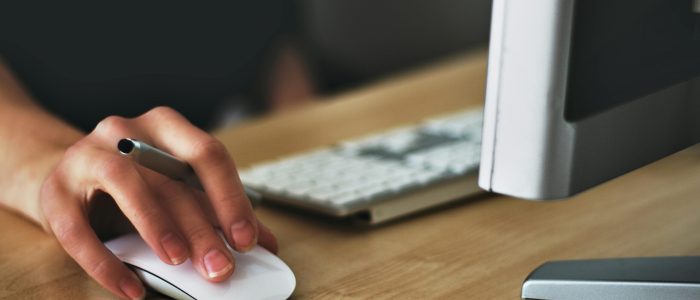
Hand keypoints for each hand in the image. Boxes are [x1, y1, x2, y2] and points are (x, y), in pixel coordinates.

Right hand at [39, 106, 276, 299]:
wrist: (68, 177)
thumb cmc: (135, 184)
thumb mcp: (177, 189)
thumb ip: (217, 211)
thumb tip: (265, 243)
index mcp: (165, 127)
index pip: (207, 154)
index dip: (230, 198)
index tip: (247, 239)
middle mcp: (126, 131)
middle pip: (171, 178)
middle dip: (201, 227)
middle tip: (220, 266)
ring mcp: (86, 156)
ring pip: (125, 184)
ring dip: (156, 225)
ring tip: (178, 261)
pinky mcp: (54, 191)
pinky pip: (77, 229)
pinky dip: (106, 262)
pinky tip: (130, 288)